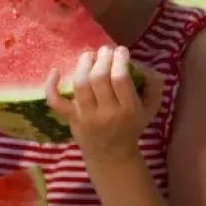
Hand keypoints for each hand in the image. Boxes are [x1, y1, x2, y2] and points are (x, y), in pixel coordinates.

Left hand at [46, 46, 164, 163]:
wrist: (111, 155)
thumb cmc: (132, 127)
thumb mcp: (150, 109)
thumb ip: (153, 86)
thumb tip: (146, 65)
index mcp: (129, 109)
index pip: (120, 79)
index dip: (119, 60)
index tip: (120, 50)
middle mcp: (107, 113)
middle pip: (99, 79)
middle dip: (101, 59)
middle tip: (104, 50)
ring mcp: (86, 116)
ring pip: (80, 85)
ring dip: (83, 65)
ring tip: (88, 55)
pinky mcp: (71, 118)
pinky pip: (56, 101)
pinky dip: (51, 85)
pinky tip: (55, 70)